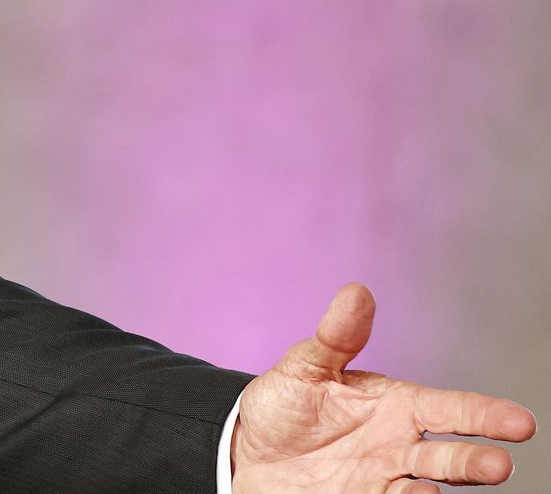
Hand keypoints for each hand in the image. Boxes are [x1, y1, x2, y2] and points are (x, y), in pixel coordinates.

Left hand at [231, 283, 534, 491]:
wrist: (246, 453)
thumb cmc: (284, 407)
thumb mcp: (304, 367)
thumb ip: (336, 337)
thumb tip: (356, 293)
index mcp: (397, 406)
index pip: (451, 409)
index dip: (486, 415)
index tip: (521, 422)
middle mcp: (400, 446)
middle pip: (451, 457)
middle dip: (477, 461)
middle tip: (499, 464)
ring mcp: (384, 480)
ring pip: (428, 486)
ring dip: (444, 487)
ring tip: (440, 485)